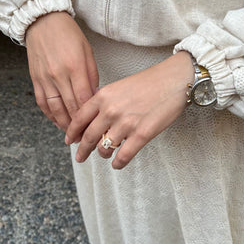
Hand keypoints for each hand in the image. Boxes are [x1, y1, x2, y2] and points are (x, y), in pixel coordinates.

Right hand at [25, 12, 98, 131]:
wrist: (42, 22)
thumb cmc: (68, 34)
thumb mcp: (87, 52)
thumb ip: (91, 76)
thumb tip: (94, 97)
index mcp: (75, 67)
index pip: (84, 100)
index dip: (90, 116)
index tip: (96, 125)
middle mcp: (58, 75)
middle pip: (70, 107)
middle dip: (79, 125)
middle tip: (87, 136)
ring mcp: (45, 78)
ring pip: (55, 109)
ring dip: (64, 124)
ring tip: (72, 133)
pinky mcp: (35, 79)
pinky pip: (42, 103)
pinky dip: (50, 115)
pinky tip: (57, 121)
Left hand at [65, 51, 194, 168]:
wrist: (174, 80)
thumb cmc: (149, 82)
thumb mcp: (120, 86)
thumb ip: (104, 100)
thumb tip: (91, 115)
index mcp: (103, 96)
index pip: (79, 118)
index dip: (72, 132)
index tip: (69, 140)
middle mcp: (111, 110)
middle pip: (88, 136)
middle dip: (82, 150)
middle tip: (80, 157)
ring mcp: (126, 123)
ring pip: (104, 148)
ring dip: (103, 154)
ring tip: (105, 155)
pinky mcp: (142, 134)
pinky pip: (123, 156)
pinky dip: (118, 163)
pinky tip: (117, 163)